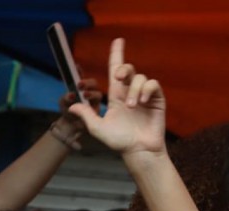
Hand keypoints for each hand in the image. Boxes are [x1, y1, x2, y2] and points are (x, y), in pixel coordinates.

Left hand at [57, 75, 103, 132]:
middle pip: (94, 83)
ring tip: (85, 95)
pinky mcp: (98, 112)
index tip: (76, 67)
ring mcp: (96, 102)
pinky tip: (87, 109)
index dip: (80, 71)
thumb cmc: (68, 111)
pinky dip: (92, 107)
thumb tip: (71, 94)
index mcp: (82, 87)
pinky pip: (98, 108)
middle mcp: (90, 92)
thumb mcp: (63, 104)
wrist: (71, 127)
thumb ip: (65, 98)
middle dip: (88, 83)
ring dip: (92, 94)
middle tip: (80, 85)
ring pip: (98, 95)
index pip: (82, 76)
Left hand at [69, 38, 165, 159]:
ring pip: (140, 78)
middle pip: (128, 69)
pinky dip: (147, 90)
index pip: (115, 70)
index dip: (116, 54)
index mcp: (116, 95)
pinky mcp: (156, 99)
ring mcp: (144, 95)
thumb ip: (86, 116)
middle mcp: (129, 92)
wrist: (139, 151)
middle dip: (123, 68)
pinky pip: (153, 84)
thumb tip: (71, 106)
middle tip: (118, 78)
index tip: (118, 41)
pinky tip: (142, 102)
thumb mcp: (99, 129)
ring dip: (134, 89)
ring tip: (132, 106)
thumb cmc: (120, 141)